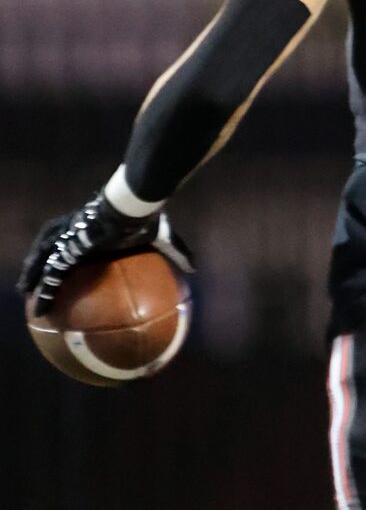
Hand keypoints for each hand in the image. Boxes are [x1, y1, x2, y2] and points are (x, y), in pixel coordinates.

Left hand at [20, 193, 192, 314]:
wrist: (133, 207)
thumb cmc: (146, 219)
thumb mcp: (164, 239)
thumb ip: (177, 253)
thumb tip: (195, 268)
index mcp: (93, 228)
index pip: (74, 239)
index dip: (65, 251)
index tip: (64, 263)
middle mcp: (75, 230)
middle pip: (49, 245)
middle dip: (39, 261)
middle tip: (32, 278)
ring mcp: (68, 238)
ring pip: (42, 258)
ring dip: (32, 274)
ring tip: (24, 291)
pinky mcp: (68, 248)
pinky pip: (52, 273)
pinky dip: (43, 288)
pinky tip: (36, 301)